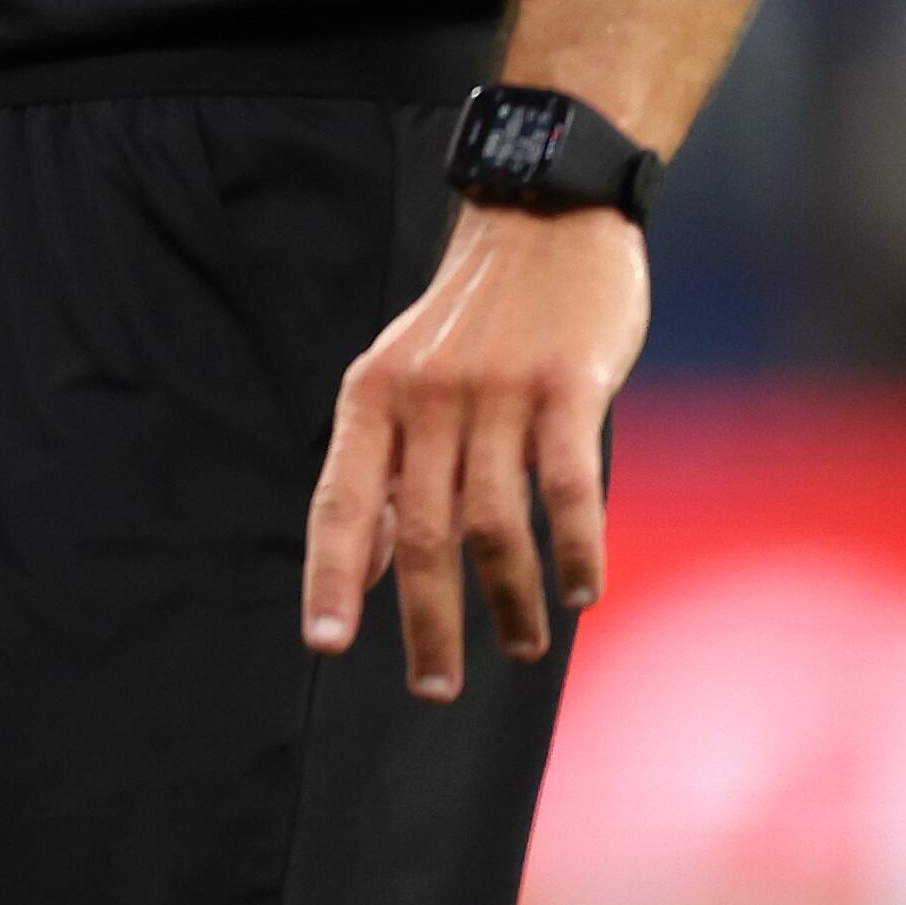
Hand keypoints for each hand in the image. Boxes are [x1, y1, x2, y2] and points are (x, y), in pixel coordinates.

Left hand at [302, 203, 645, 699]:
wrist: (544, 218)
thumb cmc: (476, 321)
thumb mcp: (403, 381)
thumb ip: (385, 468)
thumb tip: (366, 563)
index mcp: (373, 397)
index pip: (340, 500)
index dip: (333, 576)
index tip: (326, 645)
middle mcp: (426, 395)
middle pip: (423, 531)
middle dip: (429, 621)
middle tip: (437, 686)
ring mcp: (497, 388)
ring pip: (494, 521)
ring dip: (509, 599)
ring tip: (522, 646)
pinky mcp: (568, 383)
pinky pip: (568, 486)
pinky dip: (575, 549)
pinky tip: (580, 592)